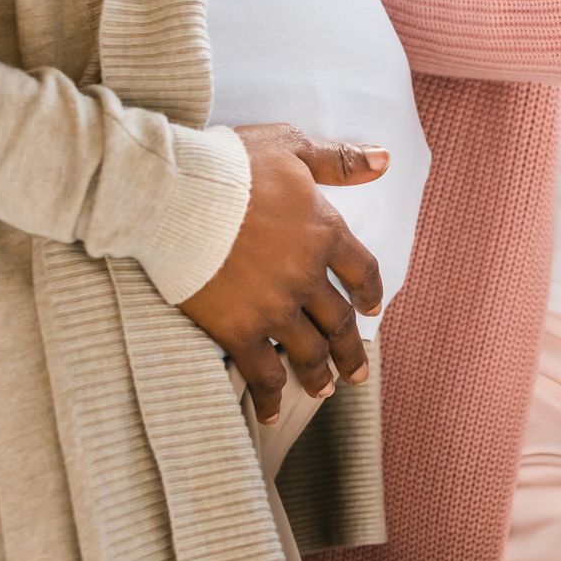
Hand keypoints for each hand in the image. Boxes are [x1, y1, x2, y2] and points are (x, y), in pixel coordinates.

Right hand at [180, 123, 388, 425]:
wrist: (177, 194)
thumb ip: (338, 161)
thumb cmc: (232, 164)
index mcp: (325, 232)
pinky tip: (270, 414)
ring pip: (307, 351)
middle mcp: (307, 276)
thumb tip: (383, 160)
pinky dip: (268, 395)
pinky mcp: (237, 329)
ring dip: (318, 374)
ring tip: (323, 391)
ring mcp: (274, 307)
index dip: (369, 293)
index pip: (361, 271)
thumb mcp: (291, 147)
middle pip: (338, 321)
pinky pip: (260, 371)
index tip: (371, 310)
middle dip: (350, 350)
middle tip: (357, 374)